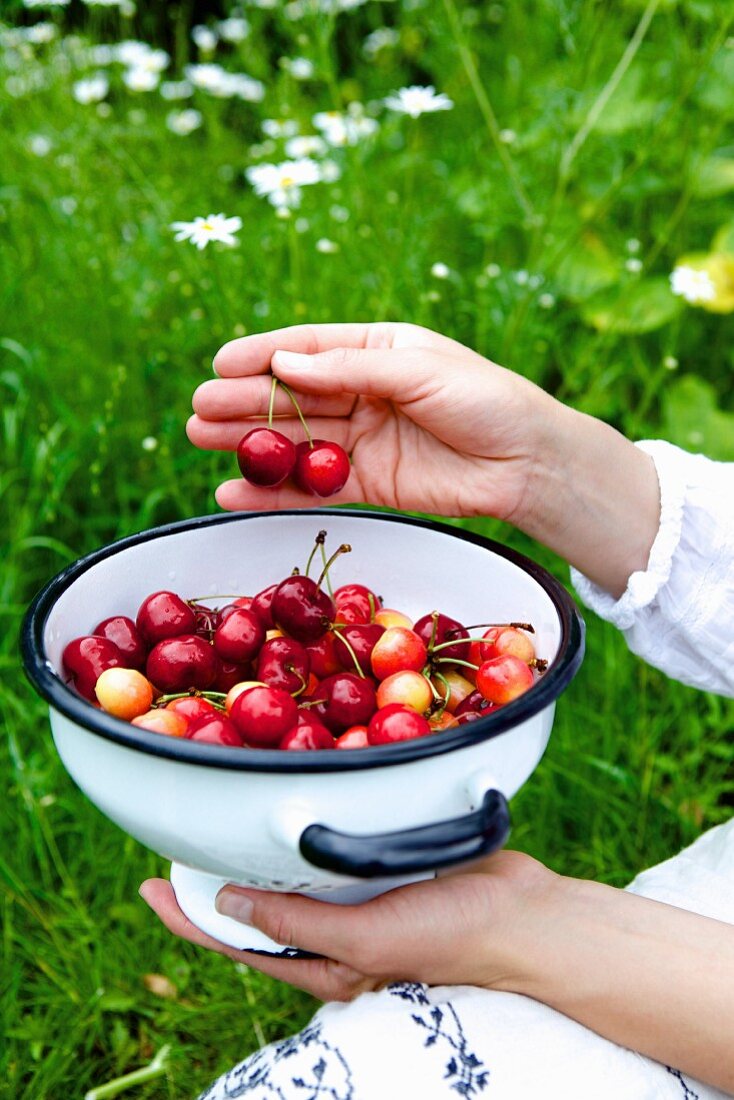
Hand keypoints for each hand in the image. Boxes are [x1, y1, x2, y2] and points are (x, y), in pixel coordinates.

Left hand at [139, 850, 556, 1001]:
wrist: (521, 914)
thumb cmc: (447, 937)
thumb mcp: (363, 941)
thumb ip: (296, 924)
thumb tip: (227, 904)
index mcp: (321, 962)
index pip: (238, 943)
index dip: (189, 918)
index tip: (150, 887)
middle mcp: (332, 930)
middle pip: (257, 907)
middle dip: (215, 881)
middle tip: (176, 842)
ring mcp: (356, 895)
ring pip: (290, 873)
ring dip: (256, 852)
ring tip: (218, 820)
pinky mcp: (381, 862)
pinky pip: (330, 848)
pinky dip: (304, 831)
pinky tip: (287, 807)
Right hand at [188, 321, 557, 523]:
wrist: (529, 463)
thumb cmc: (485, 399)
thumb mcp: (420, 371)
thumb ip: (351, 370)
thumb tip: (284, 365)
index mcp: (377, 350)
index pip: (308, 349)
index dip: (262, 356)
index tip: (220, 364)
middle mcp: (364, 393)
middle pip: (293, 397)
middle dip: (244, 403)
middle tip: (198, 411)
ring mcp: (364, 441)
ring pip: (296, 440)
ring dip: (250, 443)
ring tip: (201, 441)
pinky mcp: (370, 485)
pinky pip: (314, 486)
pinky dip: (275, 492)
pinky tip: (235, 493)